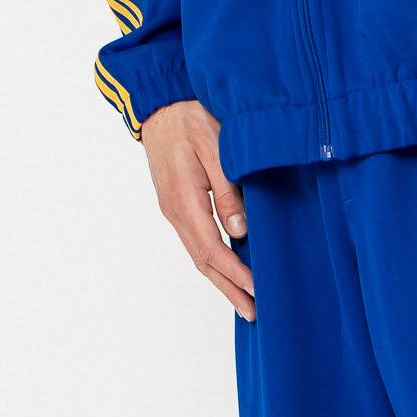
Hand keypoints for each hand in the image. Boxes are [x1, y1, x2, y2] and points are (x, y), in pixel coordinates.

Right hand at [141, 100, 254, 320]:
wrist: (160, 104)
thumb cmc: (190, 119)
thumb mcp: (216, 148)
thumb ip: (228, 191)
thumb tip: (240, 231)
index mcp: (184, 199)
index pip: (212, 248)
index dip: (235, 273)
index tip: (256, 289)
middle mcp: (174, 210)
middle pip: (202, 261)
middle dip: (228, 289)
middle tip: (252, 312)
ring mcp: (172, 208)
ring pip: (197, 253)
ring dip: (219, 279)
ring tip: (242, 300)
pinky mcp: (176, 202)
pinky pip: (194, 240)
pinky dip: (211, 260)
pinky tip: (225, 267)